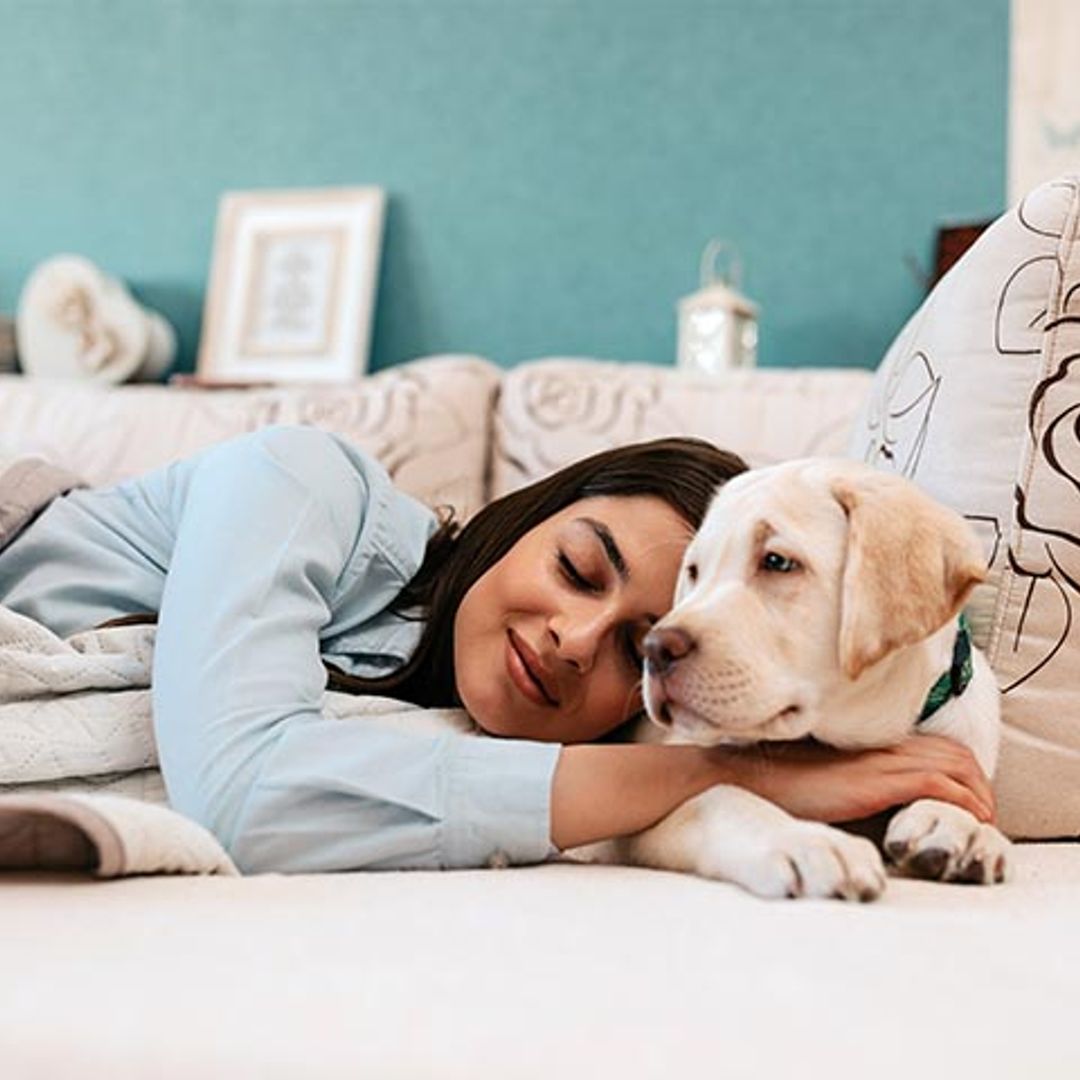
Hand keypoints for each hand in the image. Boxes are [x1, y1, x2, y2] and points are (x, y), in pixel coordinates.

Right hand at [704, 734, 995, 825]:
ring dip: (975, 794)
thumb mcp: (824, 781)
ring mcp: (878, 762)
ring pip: (953, 765)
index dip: (959, 772)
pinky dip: (958, 803)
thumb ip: (851, 783)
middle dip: (977, 784)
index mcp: (869, 746)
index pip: (934, 746)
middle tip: (982, 816)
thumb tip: (866, 805)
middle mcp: (880, 748)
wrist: (748, 780)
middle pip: (953, 752)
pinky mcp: (875, 781)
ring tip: (980, 823)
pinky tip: (963, 823)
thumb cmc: (779, 787)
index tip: (965, 803)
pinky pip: (934, 784)